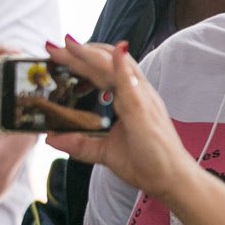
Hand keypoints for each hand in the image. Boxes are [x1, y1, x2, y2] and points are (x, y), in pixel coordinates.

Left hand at [44, 39, 194, 201]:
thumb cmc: (147, 163)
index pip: (100, 72)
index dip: (80, 61)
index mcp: (128, 98)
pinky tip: (116, 53)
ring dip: (91, 54)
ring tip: (69, 44)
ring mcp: (142, 99)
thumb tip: (51, 138)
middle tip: (52, 46)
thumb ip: (80, 144)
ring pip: (116, 66)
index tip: (57, 53)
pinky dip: (122, 67)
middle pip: (104, 64)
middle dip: (78, 53)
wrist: (172, 180)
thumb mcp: (104, 152)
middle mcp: (136, 93)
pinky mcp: (144, 111)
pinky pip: (132, 84)